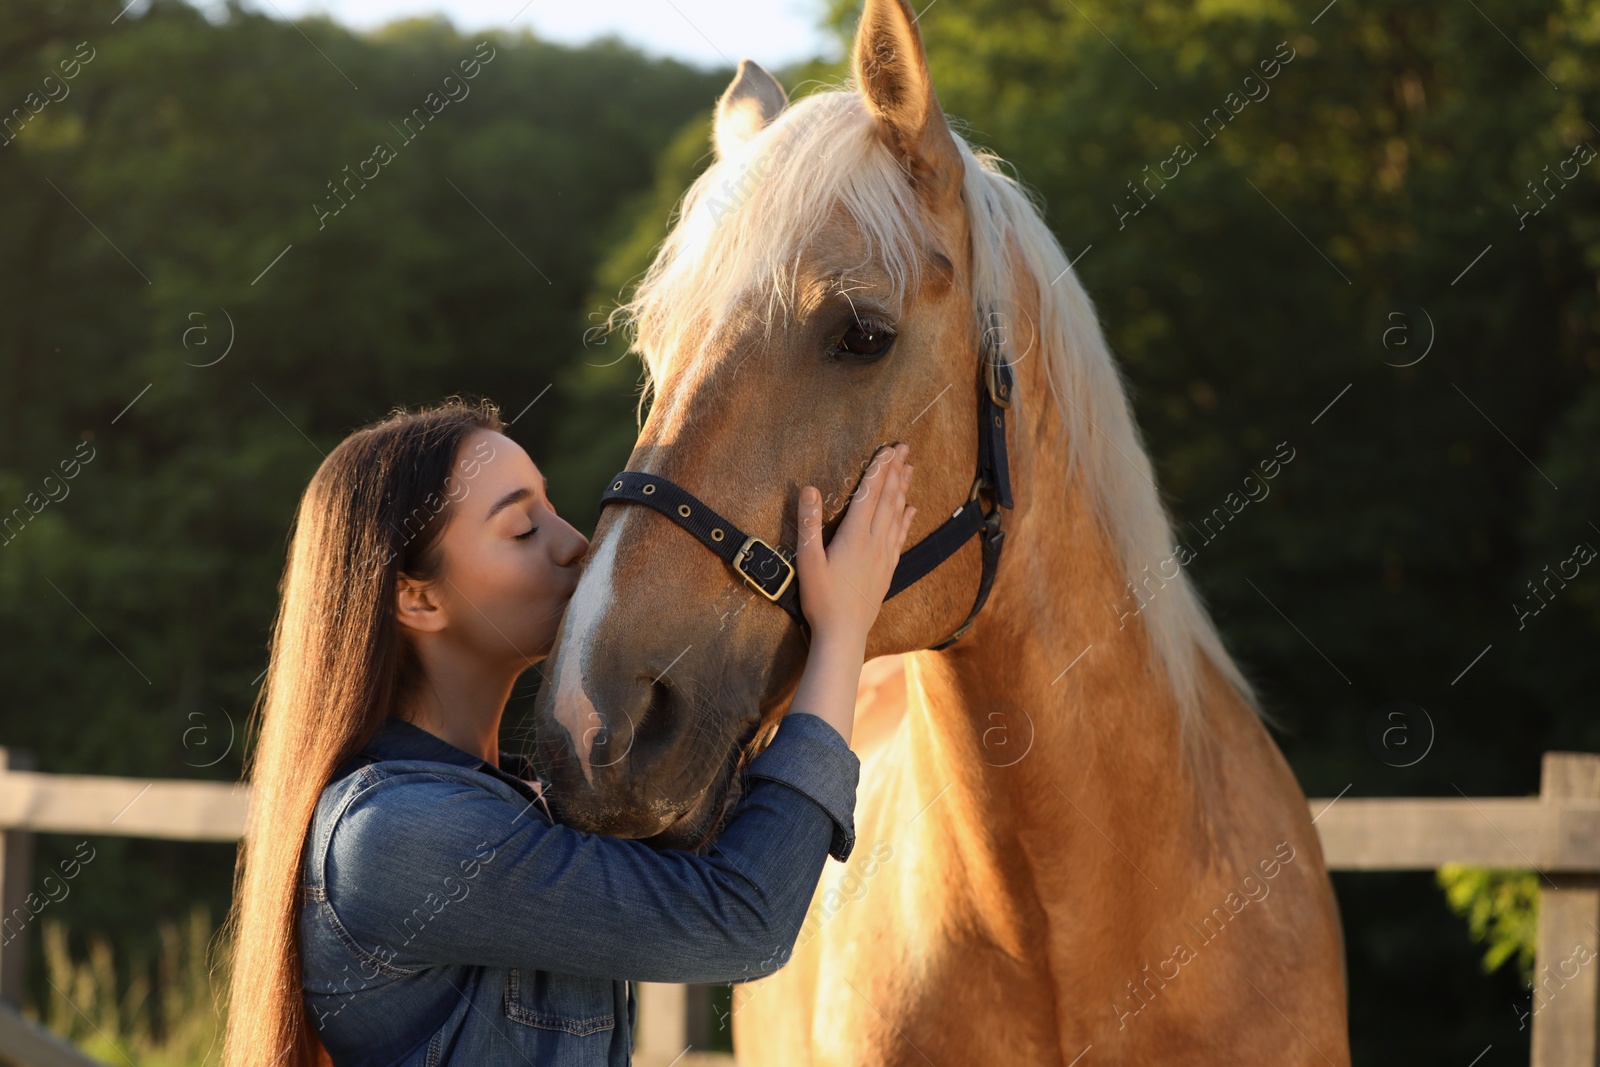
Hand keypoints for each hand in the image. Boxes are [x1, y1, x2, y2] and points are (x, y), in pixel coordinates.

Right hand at [793, 442, 915, 648]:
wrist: (844, 634)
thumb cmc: (821, 599)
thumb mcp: (807, 560)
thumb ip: (808, 523)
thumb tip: (809, 489)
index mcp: (855, 536)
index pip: (869, 494)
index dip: (879, 470)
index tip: (888, 449)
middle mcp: (875, 542)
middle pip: (888, 499)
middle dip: (896, 471)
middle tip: (905, 448)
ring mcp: (884, 556)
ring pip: (897, 514)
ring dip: (903, 489)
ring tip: (910, 468)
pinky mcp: (888, 569)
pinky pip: (900, 536)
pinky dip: (906, 519)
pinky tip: (911, 509)